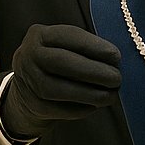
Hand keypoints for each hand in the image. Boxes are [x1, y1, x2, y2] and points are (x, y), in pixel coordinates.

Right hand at [0, 24, 120, 138]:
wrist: (28, 86)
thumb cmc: (57, 62)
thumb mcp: (63, 45)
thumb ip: (85, 48)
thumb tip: (115, 61)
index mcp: (40, 35)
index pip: (68, 36)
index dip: (94, 46)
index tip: (116, 56)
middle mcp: (28, 55)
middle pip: (62, 62)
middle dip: (94, 71)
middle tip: (117, 78)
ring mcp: (27, 81)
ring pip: (59, 89)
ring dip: (89, 93)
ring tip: (110, 95)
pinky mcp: (32, 104)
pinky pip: (58, 109)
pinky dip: (80, 108)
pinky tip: (94, 105)